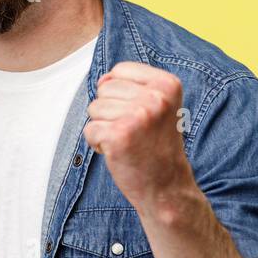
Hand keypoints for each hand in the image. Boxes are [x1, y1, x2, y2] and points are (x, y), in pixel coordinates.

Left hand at [83, 61, 193, 211]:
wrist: (166, 187)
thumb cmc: (156, 146)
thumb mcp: (157, 106)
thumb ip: (132, 86)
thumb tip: (102, 79)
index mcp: (167, 84)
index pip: (120, 70)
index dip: (120, 93)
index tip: (140, 114)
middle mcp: (155, 97)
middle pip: (104, 88)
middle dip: (110, 111)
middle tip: (133, 132)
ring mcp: (138, 115)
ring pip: (94, 108)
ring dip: (104, 128)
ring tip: (127, 142)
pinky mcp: (119, 135)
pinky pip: (89, 130)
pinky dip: (97, 144)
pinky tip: (118, 152)